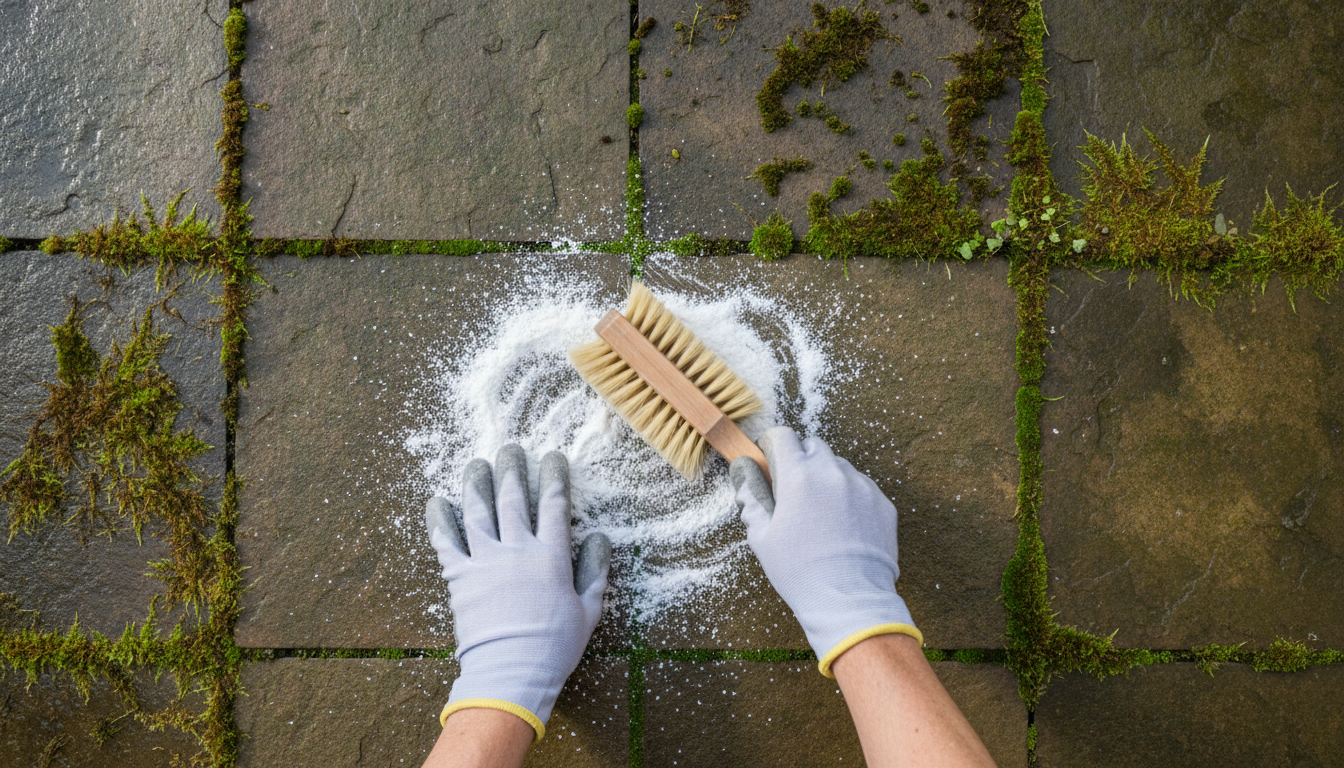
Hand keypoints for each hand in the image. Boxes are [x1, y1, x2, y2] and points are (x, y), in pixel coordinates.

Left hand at [425, 445, 610, 742]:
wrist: (511, 672)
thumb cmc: (554, 647)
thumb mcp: (588, 611)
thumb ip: (594, 571)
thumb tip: (600, 538)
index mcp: (551, 556)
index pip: (554, 506)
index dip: (554, 478)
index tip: (552, 458)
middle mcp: (517, 550)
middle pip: (513, 500)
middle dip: (513, 470)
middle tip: (511, 449)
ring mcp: (485, 561)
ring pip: (478, 512)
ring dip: (477, 484)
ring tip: (477, 464)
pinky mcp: (459, 578)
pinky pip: (446, 543)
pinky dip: (440, 520)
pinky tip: (437, 501)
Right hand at [730, 427, 920, 676]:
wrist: (849, 600)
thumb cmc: (799, 571)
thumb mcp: (762, 538)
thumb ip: (752, 500)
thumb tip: (746, 479)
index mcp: (798, 477)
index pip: (783, 436)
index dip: (773, 445)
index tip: (770, 459)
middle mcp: (832, 472)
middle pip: (813, 446)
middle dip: (802, 461)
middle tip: (795, 491)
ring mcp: (861, 486)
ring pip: (840, 466)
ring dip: (828, 478)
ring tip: (822, 513)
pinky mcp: (882, 502)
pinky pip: (863, 488)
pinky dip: (851, 497)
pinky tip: (844, 527)